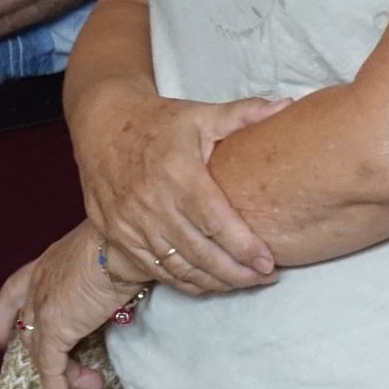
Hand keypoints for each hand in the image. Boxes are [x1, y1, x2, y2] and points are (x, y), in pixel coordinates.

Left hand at [0, 222, 140, 388]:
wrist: (126, 242)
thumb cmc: (127, 239)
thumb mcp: (105, 252)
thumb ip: (101, 271)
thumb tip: (120, 284)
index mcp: (48, 262)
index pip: (12, 292)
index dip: (3, 317)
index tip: (1, 337)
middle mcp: (38, 286)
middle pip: (30, 331)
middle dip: (48, 356)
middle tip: (74, 373)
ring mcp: (43, 309)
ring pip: (43, 353)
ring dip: (65, 376)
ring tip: (91, 386)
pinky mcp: (55, 331)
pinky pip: (51, 369)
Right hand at [72, 79, 285, 293]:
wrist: (102, 127)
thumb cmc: (159, 122)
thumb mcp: (201, 114)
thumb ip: (244, 114)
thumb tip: (286, 105)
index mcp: (178, 174)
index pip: (215, 221)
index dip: (243, 246)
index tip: (269, 263)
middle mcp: (153, 204)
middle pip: (199, 252)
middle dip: (236, 273)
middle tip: (266, 279)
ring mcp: (131, 225)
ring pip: (177, 267)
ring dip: (214, 282)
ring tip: (245, 284)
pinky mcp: (118, 237)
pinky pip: (154, 269)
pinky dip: (184, 282)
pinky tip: (209, 283)